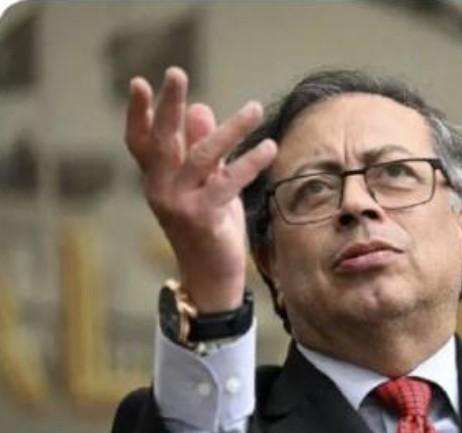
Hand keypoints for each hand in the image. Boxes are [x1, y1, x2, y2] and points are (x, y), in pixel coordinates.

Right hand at [125, 66, 276, 311]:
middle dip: (169, 105)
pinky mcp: (202, 217)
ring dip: (230, 130)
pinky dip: (250, 162)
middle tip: (176, 73)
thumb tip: (201, 109)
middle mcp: (160, 189)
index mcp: (157, 180)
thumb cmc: (209, 229)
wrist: (212, 278)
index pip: (141, 142)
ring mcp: (178, 204)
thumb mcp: (206, 185)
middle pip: (162, 140)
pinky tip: (269, 147)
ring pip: (201, 156)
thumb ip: (202, 150)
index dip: (138, 113)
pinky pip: (228, 182)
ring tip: (254, 108)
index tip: (139, 83)